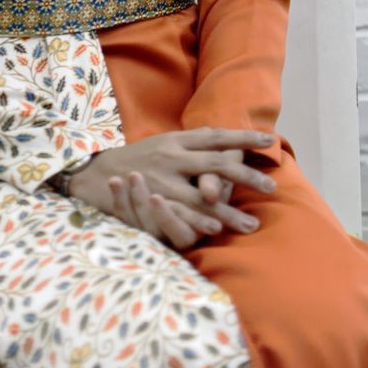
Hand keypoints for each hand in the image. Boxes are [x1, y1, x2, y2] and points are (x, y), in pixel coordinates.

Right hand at [68, 127, 276, 243]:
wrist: (96, 172)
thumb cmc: (136, 158)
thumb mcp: (163, 142)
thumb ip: (191, 143)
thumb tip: (221, 138)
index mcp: (177, 139)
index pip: (216, 137)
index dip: (242, 138)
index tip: (268, 140)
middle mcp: (173, 156)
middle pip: (216, 164)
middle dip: (245, 176)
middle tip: (271, 186)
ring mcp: (163, 179)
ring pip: (202, 195)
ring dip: (228, 211)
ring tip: (251, 224)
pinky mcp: (152, 199)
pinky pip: (180, 213)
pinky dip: (199, 222)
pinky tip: (215, 231)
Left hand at [107, 170, 226, 251]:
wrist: (195, 169)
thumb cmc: (213, 173)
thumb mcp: (218, 174)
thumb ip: (214, 182)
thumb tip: (210, 194)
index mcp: (194, 229)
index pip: (180, 235)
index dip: (167, 218)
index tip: (155, 197)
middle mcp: (172, 233)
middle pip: (154, 231)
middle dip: (142, 206)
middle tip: (137, 181)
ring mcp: (154, 226)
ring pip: (138, 223)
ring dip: (132, 199)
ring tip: (131, 174)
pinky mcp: (139, 217)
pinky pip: (124, 214)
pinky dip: (118, 198)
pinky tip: (115, 181)